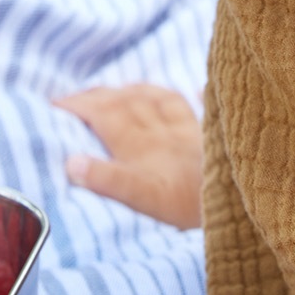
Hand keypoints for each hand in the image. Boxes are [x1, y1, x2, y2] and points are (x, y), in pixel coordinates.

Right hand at [55, 83, 203, 229]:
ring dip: (133, 91)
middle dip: (98, 95)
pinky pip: (197, 108)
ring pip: (158, 100)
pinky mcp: (211, 137)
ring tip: (119, 90)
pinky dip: (190, 97)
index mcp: (142, 144)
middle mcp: (163, 131)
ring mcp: (189, 131)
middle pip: (127, 102)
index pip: (104, 114)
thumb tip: (72, 163)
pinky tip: (196, 89)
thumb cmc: (188, 205)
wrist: (238, 201)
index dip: (78, 106)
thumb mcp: (142, 198)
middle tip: (77, 97)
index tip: (55, 105)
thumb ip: (107, 179)